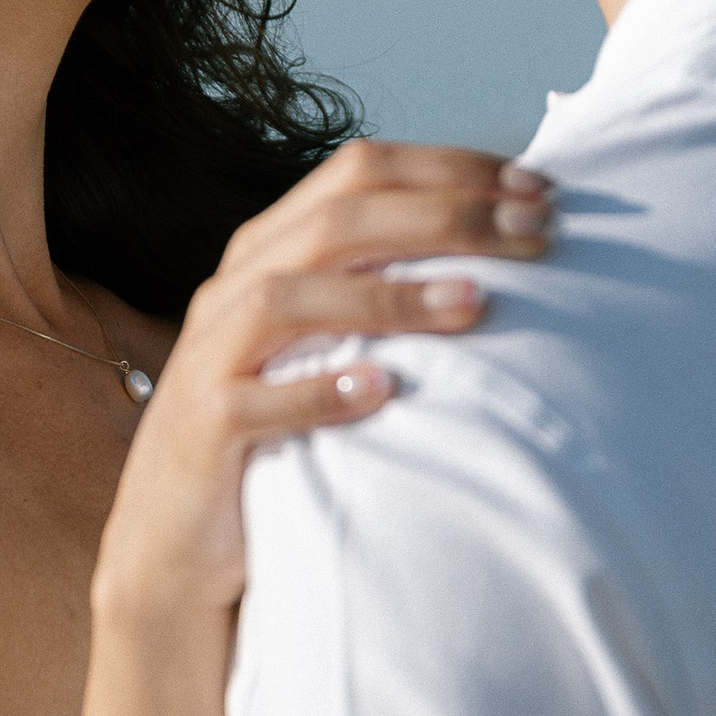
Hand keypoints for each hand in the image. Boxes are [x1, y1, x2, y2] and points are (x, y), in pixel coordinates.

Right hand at [92, 138, 552, 627]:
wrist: (178, 545)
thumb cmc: (281, 435)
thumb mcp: (331, 345)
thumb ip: (386, 291)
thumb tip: (504, 251)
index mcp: (270, 249)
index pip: (360, 170)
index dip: (451, 170)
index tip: (537, 189)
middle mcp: (235, 287)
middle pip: (337, 218)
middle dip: (444, 215)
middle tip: (535, 234)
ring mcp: (210, 357)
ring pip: (289, 298)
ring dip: (389, 297)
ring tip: (476, 304)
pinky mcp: (201, 429)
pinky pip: (252, 402)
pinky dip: (317, 392)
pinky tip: (383, 391)